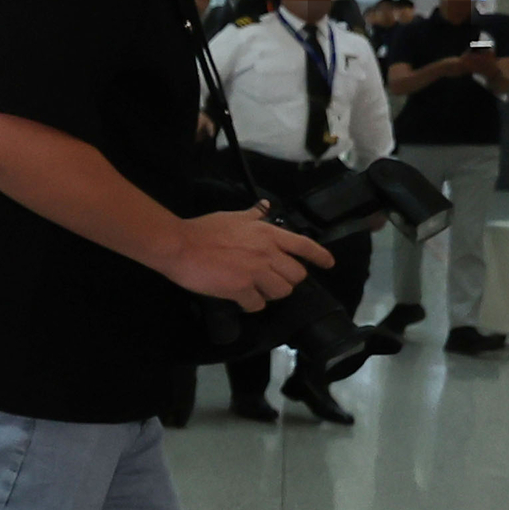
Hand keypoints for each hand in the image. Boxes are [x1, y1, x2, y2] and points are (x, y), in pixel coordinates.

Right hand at [158, 206, 332, 309]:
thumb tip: (265, 206)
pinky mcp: (240, 289)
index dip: (320, 256)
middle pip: (296, 275)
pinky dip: (252, 304)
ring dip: (271, 293)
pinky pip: (258, 304)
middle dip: (287, 279)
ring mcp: (255, 272)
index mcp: (267, 234)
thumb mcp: (232, 217)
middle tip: (272, 280)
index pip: (304, 246)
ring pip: (281, 292)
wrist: (179, 245)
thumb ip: (253, 214)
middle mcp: (267, 253)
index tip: (329, 264)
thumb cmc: (204, 229)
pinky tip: (241, 300)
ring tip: (257, 290)